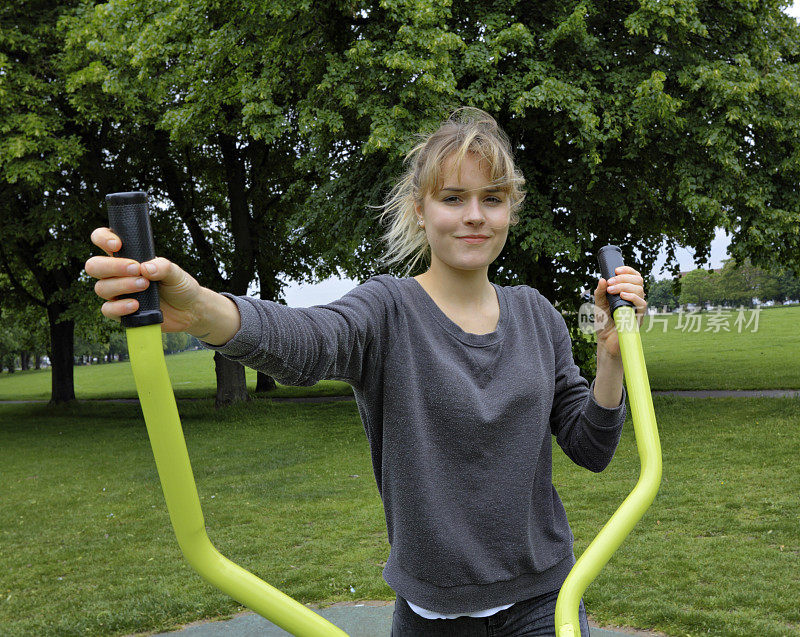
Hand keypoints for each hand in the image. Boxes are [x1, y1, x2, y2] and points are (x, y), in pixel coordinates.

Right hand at [85, 227, 204, 332]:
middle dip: (112, 266)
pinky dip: (120, 307)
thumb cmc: (180, 286)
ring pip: (101, 287)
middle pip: (94, 266)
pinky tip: (135, 305)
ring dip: (122, 285)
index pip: (103, 240)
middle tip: (136, 268)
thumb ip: (163, 267)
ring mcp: (118, 293)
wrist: (189, 310)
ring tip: (144, 285)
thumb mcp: (176, 272)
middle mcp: (118, 274)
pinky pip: (108, 309)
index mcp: (128, 256)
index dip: (103, 238)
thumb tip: (146, 267)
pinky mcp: (121, 312)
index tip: (117, 244)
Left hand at [593, 265, 646, 357]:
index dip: (628, 270)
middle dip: (624, 278)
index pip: (634, 277)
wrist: (605, 340)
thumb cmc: (604, 322)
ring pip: (640, 290)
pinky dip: (632, 297)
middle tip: (610, 283)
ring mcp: (638, 308)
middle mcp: (635, 299)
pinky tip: (622, 295)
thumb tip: (602, 279)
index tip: (616, 270)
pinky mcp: (638, 317)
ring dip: (625, 286)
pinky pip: (642, 304)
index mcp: (627, 293)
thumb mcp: (598, 304)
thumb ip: (599, 292)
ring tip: (612, 289)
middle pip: (639, 281)